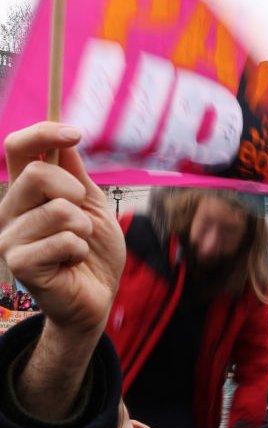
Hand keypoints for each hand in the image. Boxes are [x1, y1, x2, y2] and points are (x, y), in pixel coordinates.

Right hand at [0, 123, 124, 336]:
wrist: (98, 294)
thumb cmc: (94, 249)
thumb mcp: (92, 203)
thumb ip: (75, 172)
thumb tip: (64, 134)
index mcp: (25, 192)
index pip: (18, 149)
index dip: (43, 133)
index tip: (75, 133)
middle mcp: (10, 211)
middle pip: (38, 175)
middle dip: (76, 192)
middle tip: (82, 216)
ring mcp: (10, 238)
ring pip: (58, 210)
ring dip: (83, 228)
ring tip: (78, 244)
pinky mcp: (20, 264)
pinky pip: (64, 241)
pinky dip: (80, 250)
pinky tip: (72, 262)